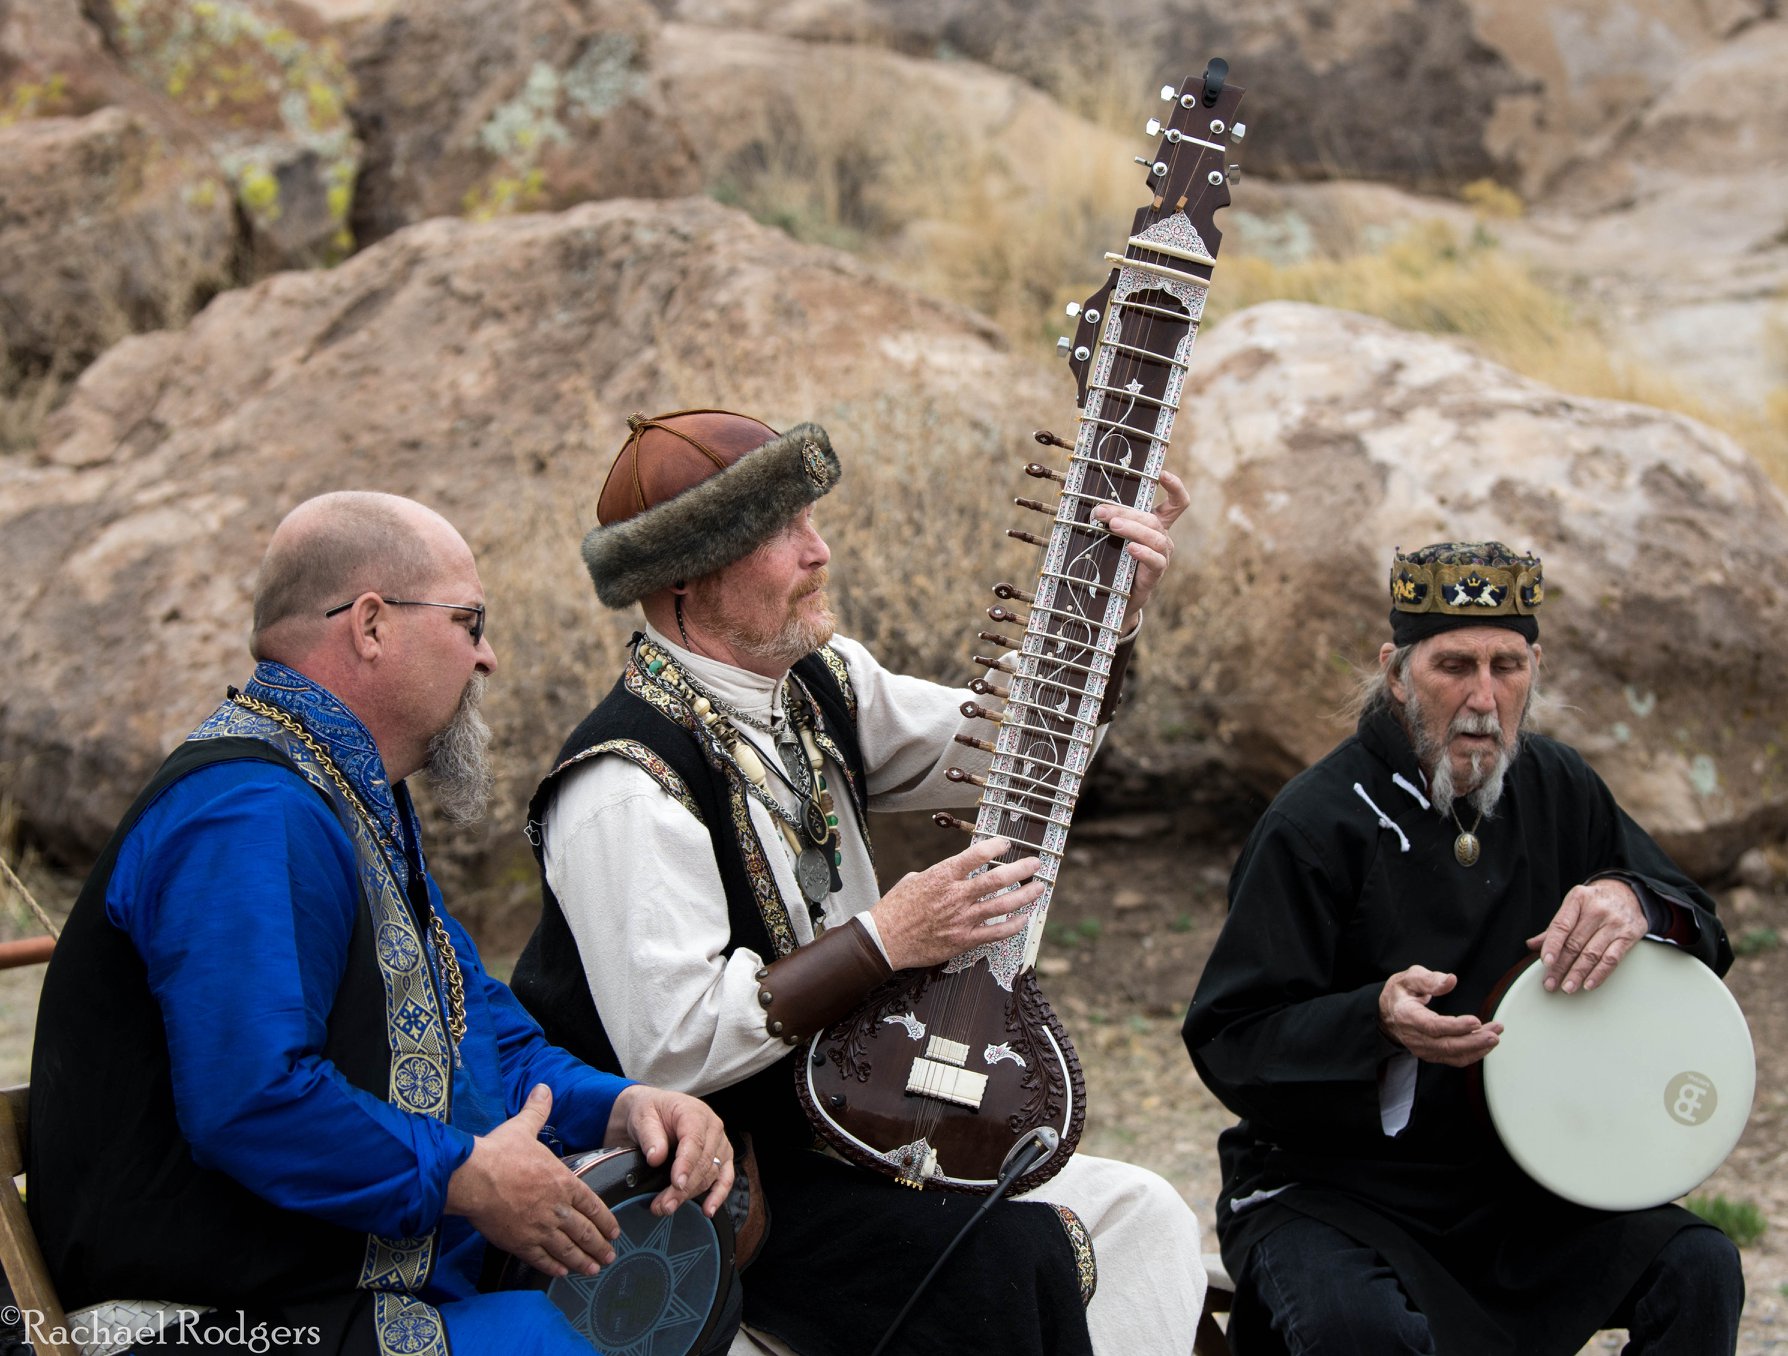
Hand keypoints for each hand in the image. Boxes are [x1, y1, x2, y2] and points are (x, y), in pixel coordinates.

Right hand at [446, 1084, 618, 1277]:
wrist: (472, 1177)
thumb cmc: (499, 1152)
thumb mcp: (523, 1127)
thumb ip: (538, 1110)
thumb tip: (544, 1088)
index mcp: (563, 1182)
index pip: (592, 1205)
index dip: (605, 1220)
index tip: (614, 1230)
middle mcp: (556, 1208)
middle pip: (585, 1231)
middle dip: (600, 1246)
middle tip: (610, 1256)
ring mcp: (539, 1228)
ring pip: (568, 1249)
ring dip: (583, 1260)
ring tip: (593, 1269)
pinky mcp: (519, 1242)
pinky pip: (542, 1258)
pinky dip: (555, 1267)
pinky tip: (563, 1273)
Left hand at [606, 1084, 733, 1217]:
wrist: (653, 1112)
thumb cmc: (650, 1112)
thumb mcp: (643, 1118)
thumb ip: (650, 1136)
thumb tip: (656, 1158)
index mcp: (694, 1113)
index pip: (695, 1141)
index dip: (686, 1164)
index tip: (675, 1183)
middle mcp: (712, 1128)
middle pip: (704, 1162)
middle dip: (683, 1187)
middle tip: (663, 1205)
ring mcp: (719, 1143)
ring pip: (711, 1174)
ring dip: (691, 1195)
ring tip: (666, 1208)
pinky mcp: (721, 1158)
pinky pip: (726, 1178)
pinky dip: (719, 1195)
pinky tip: (708, 1210)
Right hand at [870, 836, 1040, 970]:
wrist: (884, 940)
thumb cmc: (895, 909)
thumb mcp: (912, 881)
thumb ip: (936, 875)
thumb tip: (948, 873)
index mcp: (942, 876)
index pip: (976, 854)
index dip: (996, 846)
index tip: (1007, 843)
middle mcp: (956, 896)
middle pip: (997, 879)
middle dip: (1021, 869)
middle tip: (1036, 864)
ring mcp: (962, 919)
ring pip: (1003, 905)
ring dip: (1025, 895)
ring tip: (1038, 888)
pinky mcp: (964, 940)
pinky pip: (996, 932)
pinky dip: (1013, 925)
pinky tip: (1023, 918)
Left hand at [1095, 469, 1187, 614]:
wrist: (1112, 598)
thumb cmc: (1111, 560)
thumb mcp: (1104, 533)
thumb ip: (1092, 508)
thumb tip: (1065, 482)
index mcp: (1154, 524)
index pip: (1176, 503)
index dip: (1174, 487)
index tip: (1162, 473)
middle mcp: (1162, 538)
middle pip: (1152, 518)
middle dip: (1125, 512)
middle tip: (1100, 511)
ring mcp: (1161, 556)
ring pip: (1155, 537)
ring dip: (1133, 528)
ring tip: (1112, 526)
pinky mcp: (1155, 574)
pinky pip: (1155, 561)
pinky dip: (1143, 553)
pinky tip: (1130, 548)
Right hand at [1377, 966, 1501, 1067]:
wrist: (1388, 1012)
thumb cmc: (1401, 992)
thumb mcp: (1409, 977)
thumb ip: (1429, 979)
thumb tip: (1450, 980)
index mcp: (1406, 1015)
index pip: (1432, 1026)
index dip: (1455, 1026)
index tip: (1476, 1021)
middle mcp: (1414, 1037)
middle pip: (1446, 1045)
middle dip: (1473, 1041)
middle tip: (1494, 1033)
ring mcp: (1422, 1048)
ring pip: (1453, 1054)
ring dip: (1477, 1047)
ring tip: (1495, 1035)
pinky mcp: (1431, 1054)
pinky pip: (1454, 1059)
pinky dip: (1472, 1054)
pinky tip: (1485, 1044)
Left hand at [1526, 879, 1646, 993]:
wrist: (1628, 893)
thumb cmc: (1595, 902)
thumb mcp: (1574, 906)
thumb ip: (1555, 927)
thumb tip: (1532, 945)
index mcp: (1578, 899)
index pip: (1561, 925)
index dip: (1552, 945)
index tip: (1545, 962)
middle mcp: (1597, 910)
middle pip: (1575, 943)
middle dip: (1560, 966)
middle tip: (1550, 983)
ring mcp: (1615, 923)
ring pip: (1592, 953)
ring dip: (1578, 974)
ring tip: (1567, 987)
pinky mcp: (1629, 936)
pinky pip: (1612, 959)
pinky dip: (1599, 974)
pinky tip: (1588, 984)